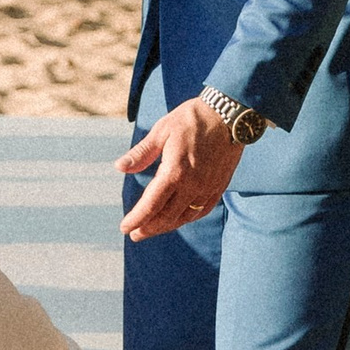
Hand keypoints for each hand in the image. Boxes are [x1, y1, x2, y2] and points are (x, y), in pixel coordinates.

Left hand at [119, 98, 245, 240]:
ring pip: (185, 217)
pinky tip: (179, 219)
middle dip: (149, 228)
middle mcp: (192, 185)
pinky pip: (202, 210)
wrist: (229, 115)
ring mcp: (208, 188)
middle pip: (167, 217)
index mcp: (175, 171)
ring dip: (167, 226)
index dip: (136, 219)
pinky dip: (187, 218)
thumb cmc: (192, 119)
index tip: (125, 228)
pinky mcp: (219, 186)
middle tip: (135, 234)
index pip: (151, 205)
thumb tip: (119, 167)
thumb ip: (141, 153)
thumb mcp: (162, 131)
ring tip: (153, 229)